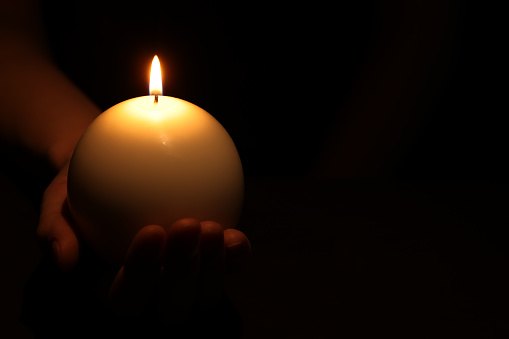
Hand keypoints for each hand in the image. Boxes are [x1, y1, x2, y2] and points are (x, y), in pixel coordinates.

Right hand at [37, 164, 250, 319]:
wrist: (114, 170)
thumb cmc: (81, 192)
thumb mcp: (56, 204)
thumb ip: (55, 231)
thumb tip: (66, 262)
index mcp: (116, 290)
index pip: (127, 298)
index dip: (141, 273)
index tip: (150, 231)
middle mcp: (154, 294)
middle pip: (172, 307)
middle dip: (181, 273)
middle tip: (186, 226)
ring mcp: (187, 282)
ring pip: (205, 296)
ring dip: (212, 268)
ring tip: (210, 228)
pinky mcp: (211, 261)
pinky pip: (229, 267)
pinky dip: (235, 256)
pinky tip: (235, 235)